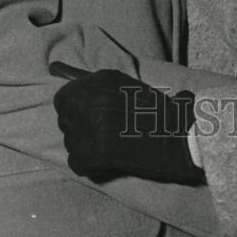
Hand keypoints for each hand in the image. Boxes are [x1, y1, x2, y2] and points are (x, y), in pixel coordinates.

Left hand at [52, 67, 204, 185]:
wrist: (182, 136)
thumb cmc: (159, 112)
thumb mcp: (127, 87)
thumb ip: (96, 85)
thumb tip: (54, 69)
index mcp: (101, 79)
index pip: (65, 96)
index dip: (74, 111)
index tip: (89, 120)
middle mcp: (93, 97)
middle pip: (64, 119)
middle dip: (78, 130)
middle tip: (102, 138)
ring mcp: (94, 123)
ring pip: (70, 143)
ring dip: (86, 149)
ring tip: (111, 149)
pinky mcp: (99, 150)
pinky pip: (77, 162)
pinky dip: (90, 167)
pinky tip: (108, 163)